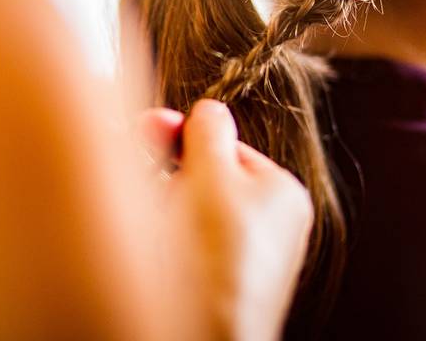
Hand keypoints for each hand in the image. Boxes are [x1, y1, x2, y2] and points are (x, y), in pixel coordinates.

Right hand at [141, 101, 312, 340]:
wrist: (209, 332)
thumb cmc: (217, 255)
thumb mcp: (210, 173)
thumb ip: (207, 131)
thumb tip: (208, 108)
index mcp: (283, 192)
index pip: (227, 147)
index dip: (185, 141)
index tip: (150, 134)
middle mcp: (274, 226)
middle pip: (208, 180)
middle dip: (170, 175)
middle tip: (142, 174)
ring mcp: (248, 259)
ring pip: (193, 214)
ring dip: (164, 206)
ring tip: (151, 219)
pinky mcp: (222, 285)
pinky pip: (189, 247)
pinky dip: (167, 240)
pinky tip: (155, 247)